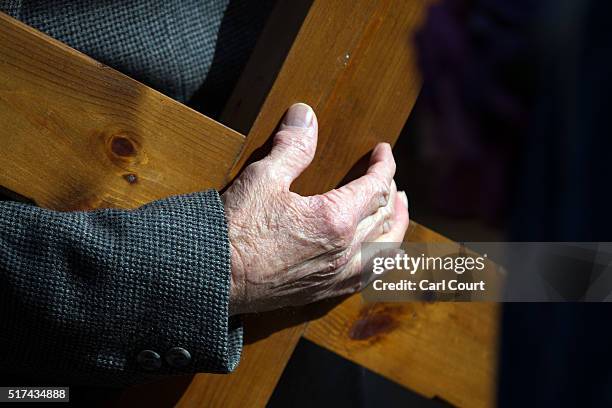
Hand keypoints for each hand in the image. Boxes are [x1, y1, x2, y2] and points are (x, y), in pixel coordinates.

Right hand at [222, 103, 408, 314]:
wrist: (214, 278)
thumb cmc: (236, 229)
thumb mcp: (264, 178)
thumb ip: (292, 147)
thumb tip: (305, 115)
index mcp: (336, 219)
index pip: (376, 186)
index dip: (385, 165)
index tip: (384, 151)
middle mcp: (345, 251)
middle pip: (385, 217)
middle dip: (392, 194)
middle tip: (391, 180)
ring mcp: (337, 275)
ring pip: (385, 251)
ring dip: (397, 228)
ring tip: (399, 214)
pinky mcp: (324, 292)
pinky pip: (367, 277)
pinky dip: (381, 260)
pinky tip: (377, 256)